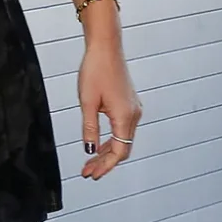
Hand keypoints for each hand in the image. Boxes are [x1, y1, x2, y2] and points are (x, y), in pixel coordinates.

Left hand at [77, 29, 141, 182]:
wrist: (105, 48)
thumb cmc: (96, 70)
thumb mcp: (87, 103)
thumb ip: (90, 129)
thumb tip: (89, 151)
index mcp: (125, 117)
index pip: (119, 152)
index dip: (105, 166)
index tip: (91, 174)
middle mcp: (134, 115)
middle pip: (122, 148)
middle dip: (105, 162)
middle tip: (88, 172)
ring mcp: (133, 109)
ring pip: (123, 140)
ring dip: (107, 152)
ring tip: (90, 162)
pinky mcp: (129, 104)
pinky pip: (122, 129)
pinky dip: (111, 140)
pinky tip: (99, 145)